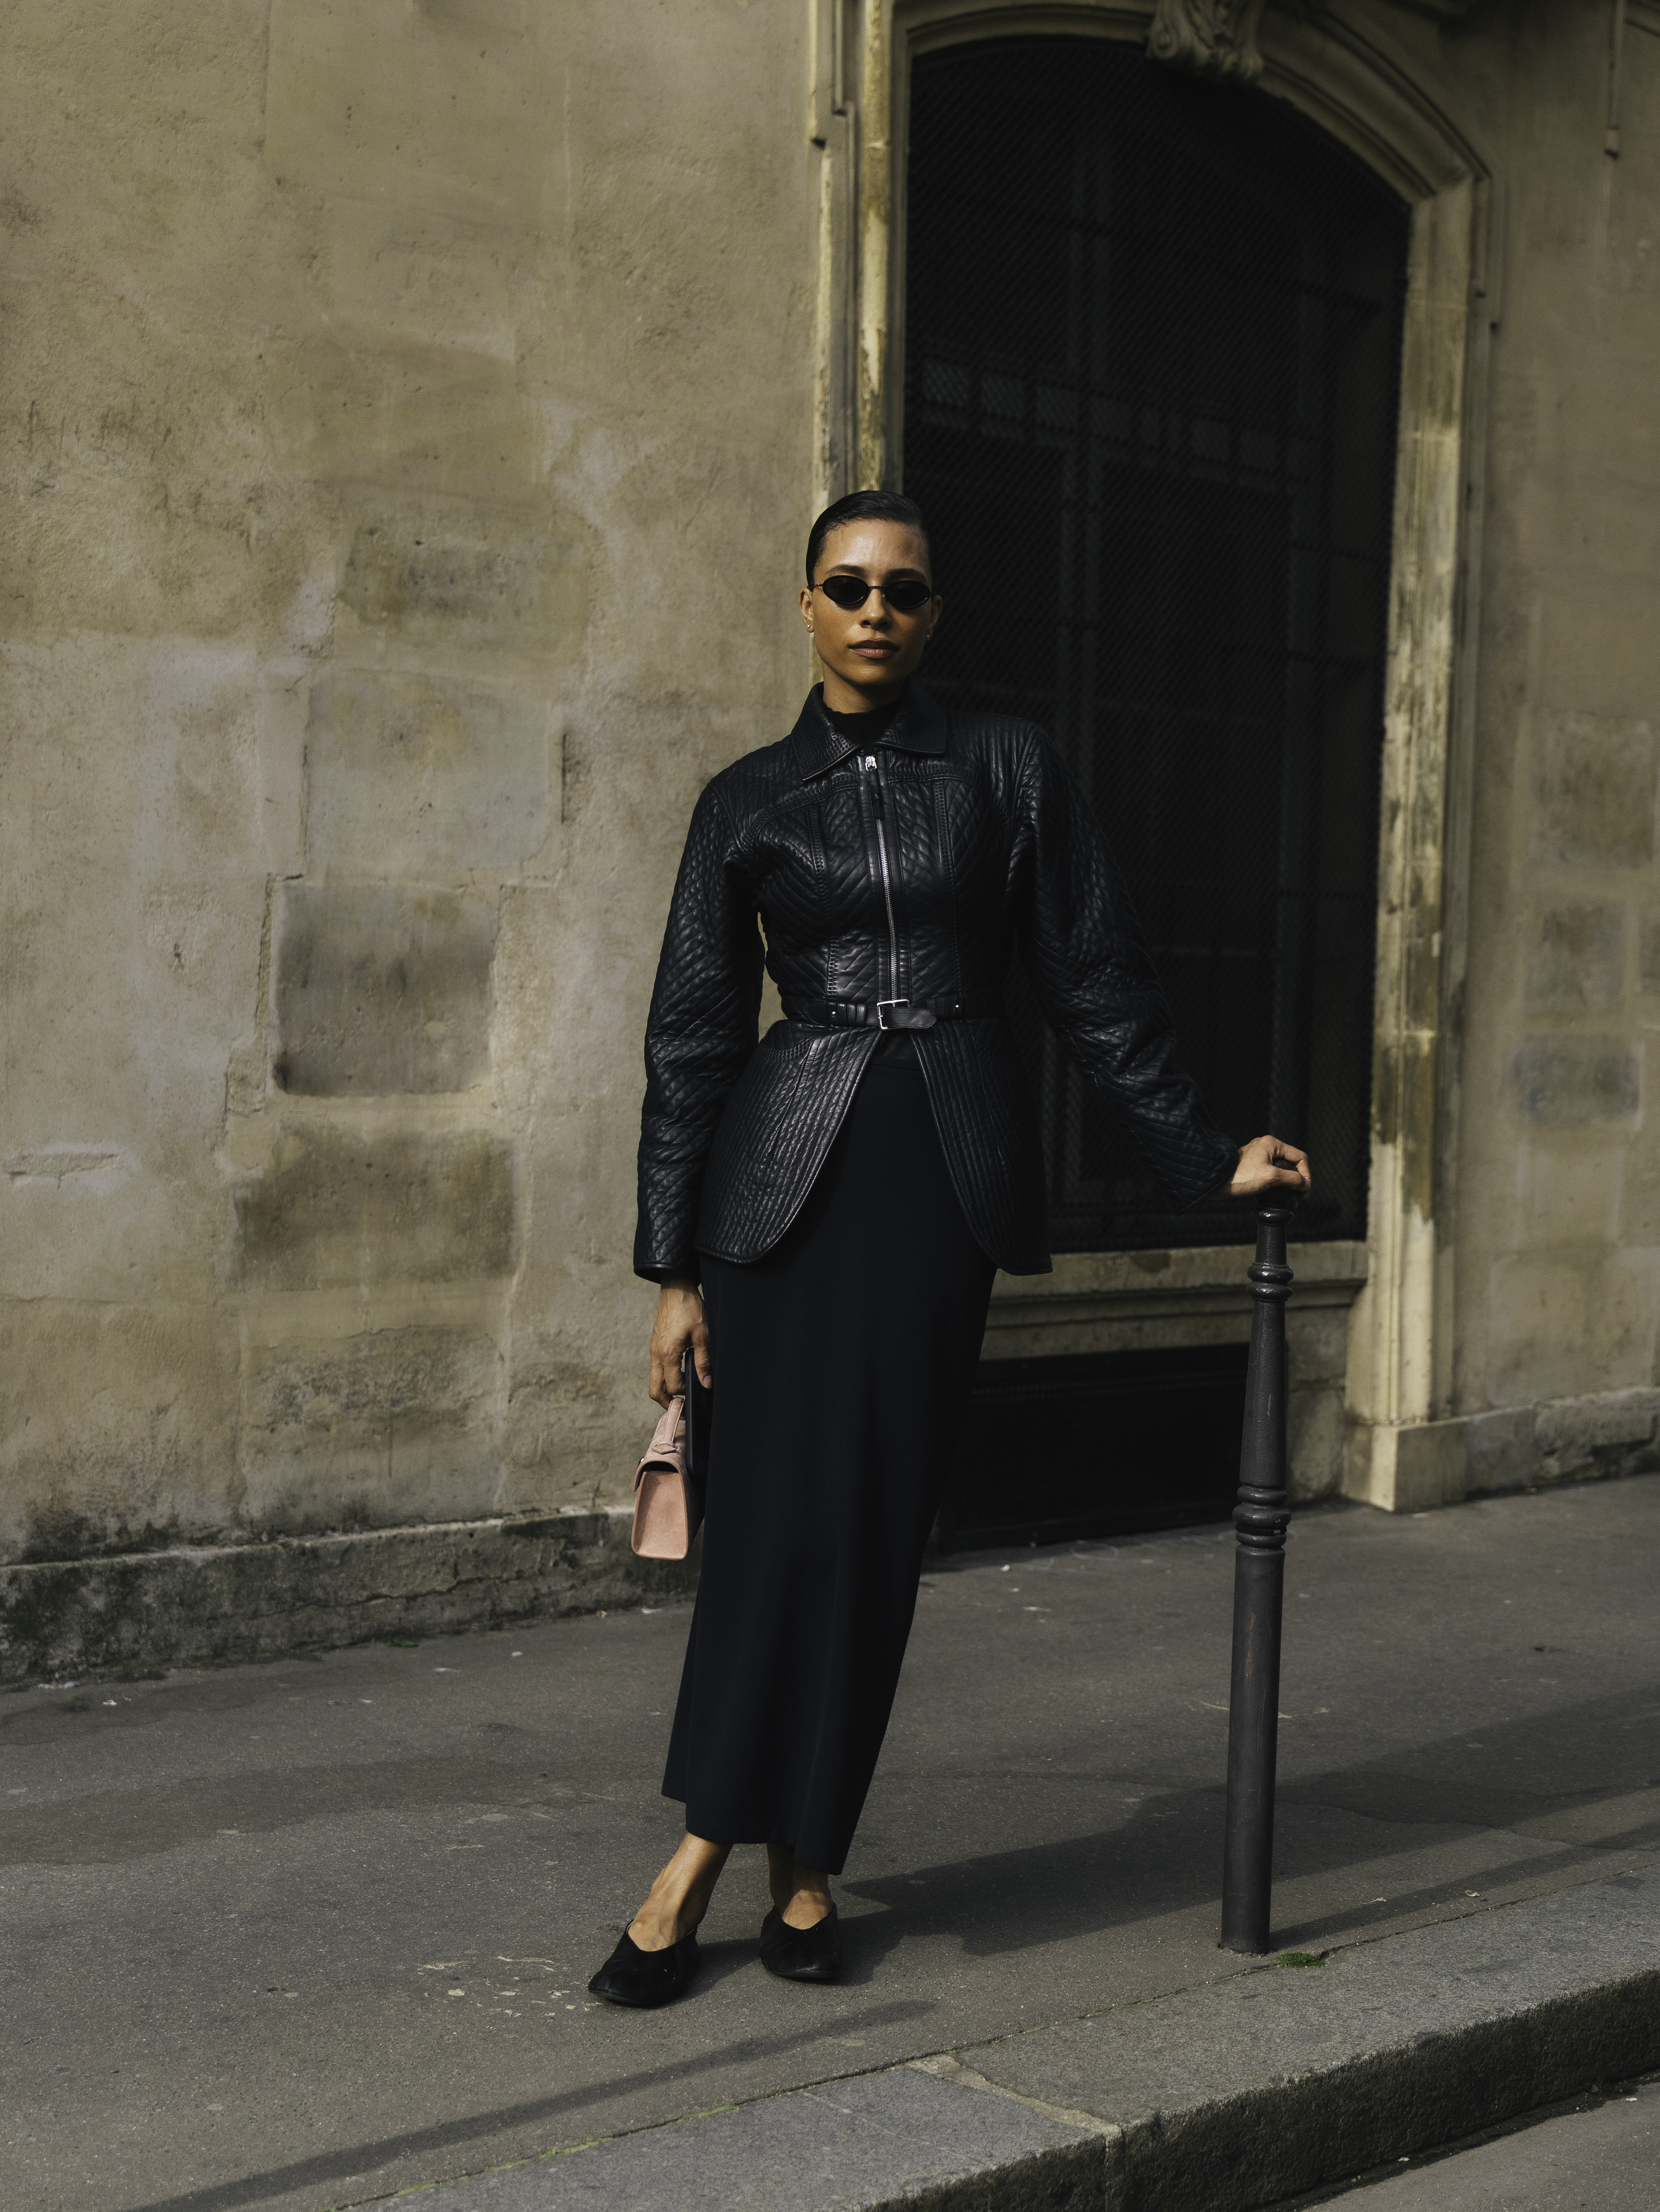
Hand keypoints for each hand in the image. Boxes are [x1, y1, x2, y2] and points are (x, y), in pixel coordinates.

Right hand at [649, 1278, 711, 1406]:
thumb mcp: (703, 1334)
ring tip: (683, 1392)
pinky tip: (680, 1372)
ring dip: (665, 1389)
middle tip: (682, 1407)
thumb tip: (706, 1384)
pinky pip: (656, 1368)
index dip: (685, 1395)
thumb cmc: (690, 1307)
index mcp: (668, 1353)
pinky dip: (664, 1377)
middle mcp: (656, 1354)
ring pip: (654, 1380)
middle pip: (654, 1390)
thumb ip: (703, 1361)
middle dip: (666, 1402)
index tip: (697, 1395)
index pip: (673, 1387)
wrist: (675, 1287)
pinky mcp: (655, 1344)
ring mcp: (653, 1349)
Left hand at [1225, 1135, 1310, 1202]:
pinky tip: (1279, 1197)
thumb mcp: (1271, 1177)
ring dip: (1288, 1185)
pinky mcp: (1253, 1166)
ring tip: (1291, 1201)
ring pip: (1282, 1170)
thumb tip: (1305, 1184)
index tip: (1305, 1191)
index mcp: (1272, 1143)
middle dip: (1298, 1181)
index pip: (1299, 1157)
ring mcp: (1259, 1156)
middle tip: (1299, 1197)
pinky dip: (1277, 1185)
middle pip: (1291, 1163)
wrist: (1216, 1182)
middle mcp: (1266, 1147)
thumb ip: (1292, 1179)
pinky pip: (1271, 1174)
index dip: (1306, 1174)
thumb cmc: (1241, 1177)